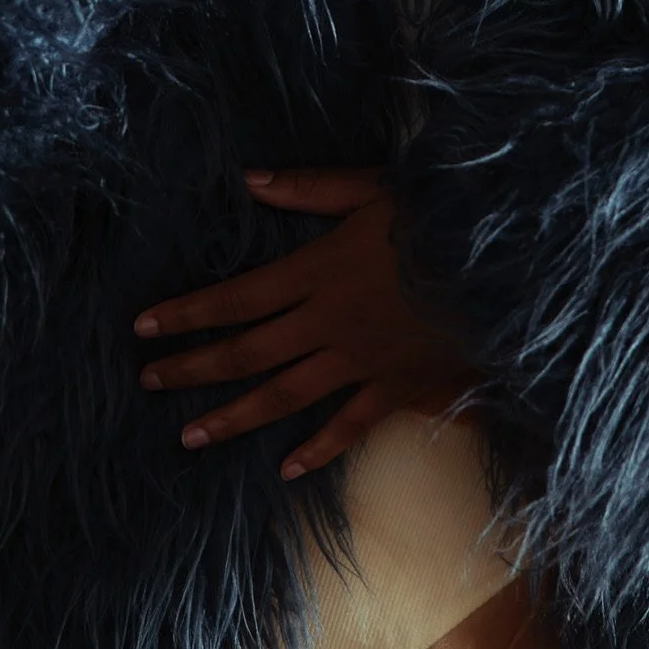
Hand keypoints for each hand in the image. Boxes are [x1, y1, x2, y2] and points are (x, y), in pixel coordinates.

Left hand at [134, 168, 480, 479]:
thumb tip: (249, 179)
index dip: (186, 314)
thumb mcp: (372, 188)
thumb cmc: (439, 218)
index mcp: (317, 271)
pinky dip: (317, 449)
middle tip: (147, 381)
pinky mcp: (394, 387)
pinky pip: (348, 424)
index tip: (143, 328)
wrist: (505, 269)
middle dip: (193, 366)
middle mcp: (327, 323)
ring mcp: (359, 360)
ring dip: (233, 417)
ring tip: (188, 437)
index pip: (235, 298)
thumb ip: (308, 188)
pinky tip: (287, 469)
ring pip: (283, 395)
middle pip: (247, 351)